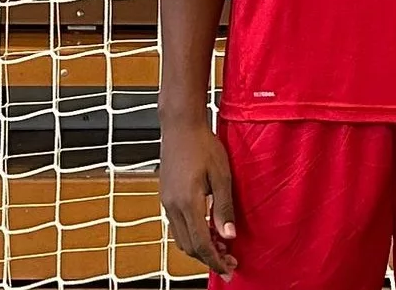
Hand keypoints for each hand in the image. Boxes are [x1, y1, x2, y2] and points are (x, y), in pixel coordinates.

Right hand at [160, 118, 237, 274]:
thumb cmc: (203, 145)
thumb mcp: (222, 176)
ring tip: (220, 247)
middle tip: (229, 262)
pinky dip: (192, 234)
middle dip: (209, 258)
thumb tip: (228, 236)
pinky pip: (177, 226)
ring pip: (181, 238)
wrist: (181, 126)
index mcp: (188, 202)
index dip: (216, 261)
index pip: (201, 244)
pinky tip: (206, 230)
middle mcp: (173, 206)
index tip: (229, 269)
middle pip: (189, 247)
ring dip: (200, 247)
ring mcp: (167, 202)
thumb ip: (224, 208)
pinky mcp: (166, 197)